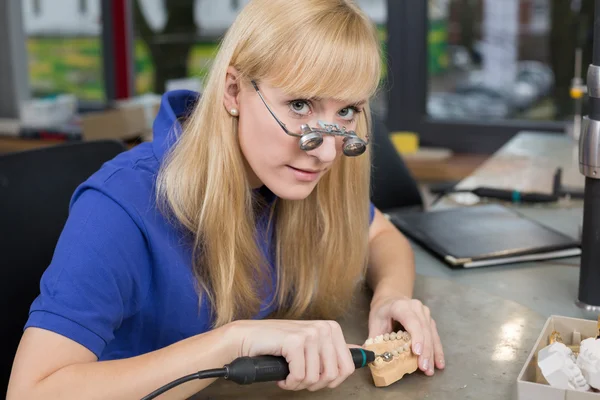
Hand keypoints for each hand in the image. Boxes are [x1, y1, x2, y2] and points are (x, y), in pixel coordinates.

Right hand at [225, 319, 356, 390]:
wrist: (248, 338)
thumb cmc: (277, 344)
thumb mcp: (311, 344)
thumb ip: (334, 348)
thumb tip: (362, 352)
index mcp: (331, 328)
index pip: (347, 367)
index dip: (330, 381)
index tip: (316, 378)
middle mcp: (324, 328)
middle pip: (332, 375)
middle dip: (314, 384)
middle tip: (299, 378)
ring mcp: (310, 333)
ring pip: (316, 378)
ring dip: (299, 384)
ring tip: (289, 375)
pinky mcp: (295, 341)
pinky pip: (300, 376)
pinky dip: (289, 382)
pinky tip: (282, 375)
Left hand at [368, 295, 443, 375]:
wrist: (390, 297)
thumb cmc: (382, 310)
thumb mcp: (374, 322)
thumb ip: (373, 339)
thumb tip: (370, 356)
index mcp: (400, 306)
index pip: (411, 321)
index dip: (416, 336)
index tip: (417, 352)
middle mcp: (415, 307)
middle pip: (424, 330)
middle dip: (425, 350)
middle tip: (424, 368)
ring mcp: (425, 312)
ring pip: (431, 334)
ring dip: (432, 353)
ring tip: (430, 369)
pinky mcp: (429, 319)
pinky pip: (435, 335)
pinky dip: (436, 349)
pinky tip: (438, 362)